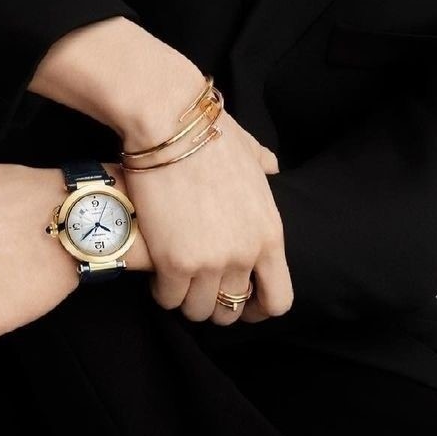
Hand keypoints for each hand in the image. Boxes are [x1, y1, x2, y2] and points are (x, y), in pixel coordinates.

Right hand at [116, 107, 291, 328]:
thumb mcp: (251, 152)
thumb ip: (264, 165)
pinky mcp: (174, 263)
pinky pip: (169, 298)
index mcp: (270, 234)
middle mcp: (245, 255)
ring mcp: (210, 262)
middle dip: (216, 302)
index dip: (259, 308)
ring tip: (177, 277)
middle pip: (232, 310)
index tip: (243, 301)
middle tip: (200, 285)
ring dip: (187, 298)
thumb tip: (271, 164)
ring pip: (198, 310)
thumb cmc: (212, 132)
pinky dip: (163, 290)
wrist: (172, 125)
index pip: (278, 300)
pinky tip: (158, 271)